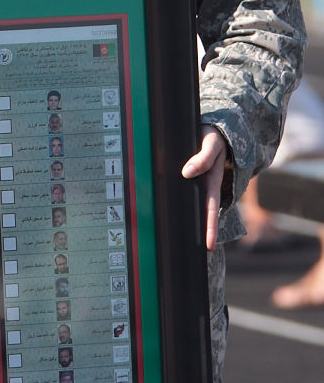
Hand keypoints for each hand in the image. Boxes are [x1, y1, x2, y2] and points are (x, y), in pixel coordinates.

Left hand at [182, 128, 227, 249]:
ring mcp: (198, 183)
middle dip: (200, 234)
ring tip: (178, 242)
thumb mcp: (210, 142)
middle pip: (202, 214)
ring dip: (188, 222)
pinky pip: (184, 195)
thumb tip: (187, 173)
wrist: (212, 128)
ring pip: (192, 206)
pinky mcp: (189, 178)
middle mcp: (205, 185)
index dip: (210, 227)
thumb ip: (202, 157)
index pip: (211, 208)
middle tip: (197, 255)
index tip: (209, 245)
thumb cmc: (213, 136)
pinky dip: (179, 207)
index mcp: (212, 180)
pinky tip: (168, 217)